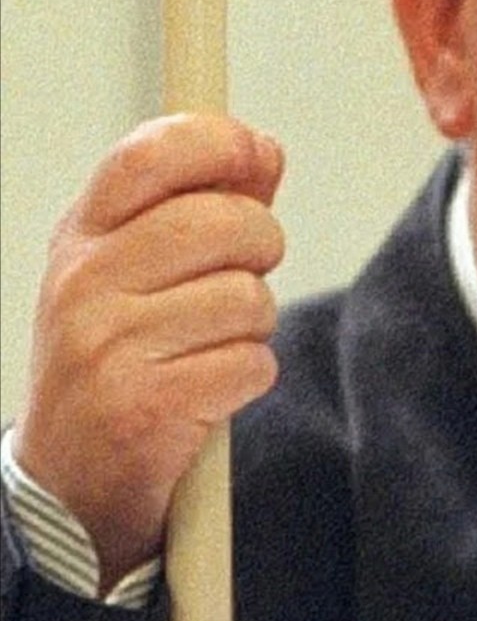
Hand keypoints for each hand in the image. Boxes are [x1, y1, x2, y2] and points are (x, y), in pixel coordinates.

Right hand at [12, 114, 285, 591]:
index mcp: (83, 237)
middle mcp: (84, 283)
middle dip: (262, 244)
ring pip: (248, 297)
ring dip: (254, 324)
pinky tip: (212, 388)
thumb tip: (264, 153)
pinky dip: (250, 376)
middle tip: (248, 272)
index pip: (148, 156)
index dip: (217, 142)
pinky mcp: (143, 408)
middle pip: (222, 223)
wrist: (68, 479)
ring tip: (214, 343)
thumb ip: (201, 207)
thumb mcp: (135, 271)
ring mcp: (108, 346)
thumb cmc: (116, 359)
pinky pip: (251, 364)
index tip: (257, 153)